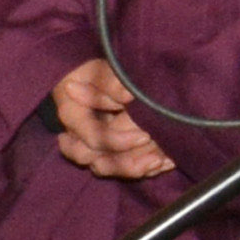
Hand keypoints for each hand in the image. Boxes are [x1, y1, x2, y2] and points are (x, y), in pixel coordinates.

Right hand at [48, 57, 170, 183]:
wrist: (91, 77)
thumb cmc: (95, 70)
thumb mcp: (101, 69)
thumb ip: (111, 82)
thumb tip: (127, 95)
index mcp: (73, 115)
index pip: (94, 139)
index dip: (119, 142)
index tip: (146, 135)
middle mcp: (77, 137)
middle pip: (97, 163)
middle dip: (127, 164)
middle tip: (157, 157)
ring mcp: (91, 146)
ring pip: (108, 169)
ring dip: (136, 169)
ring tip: (163, 161)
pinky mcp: (106, 152)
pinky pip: (122, 169)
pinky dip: (144, 168)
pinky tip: (166, 161)